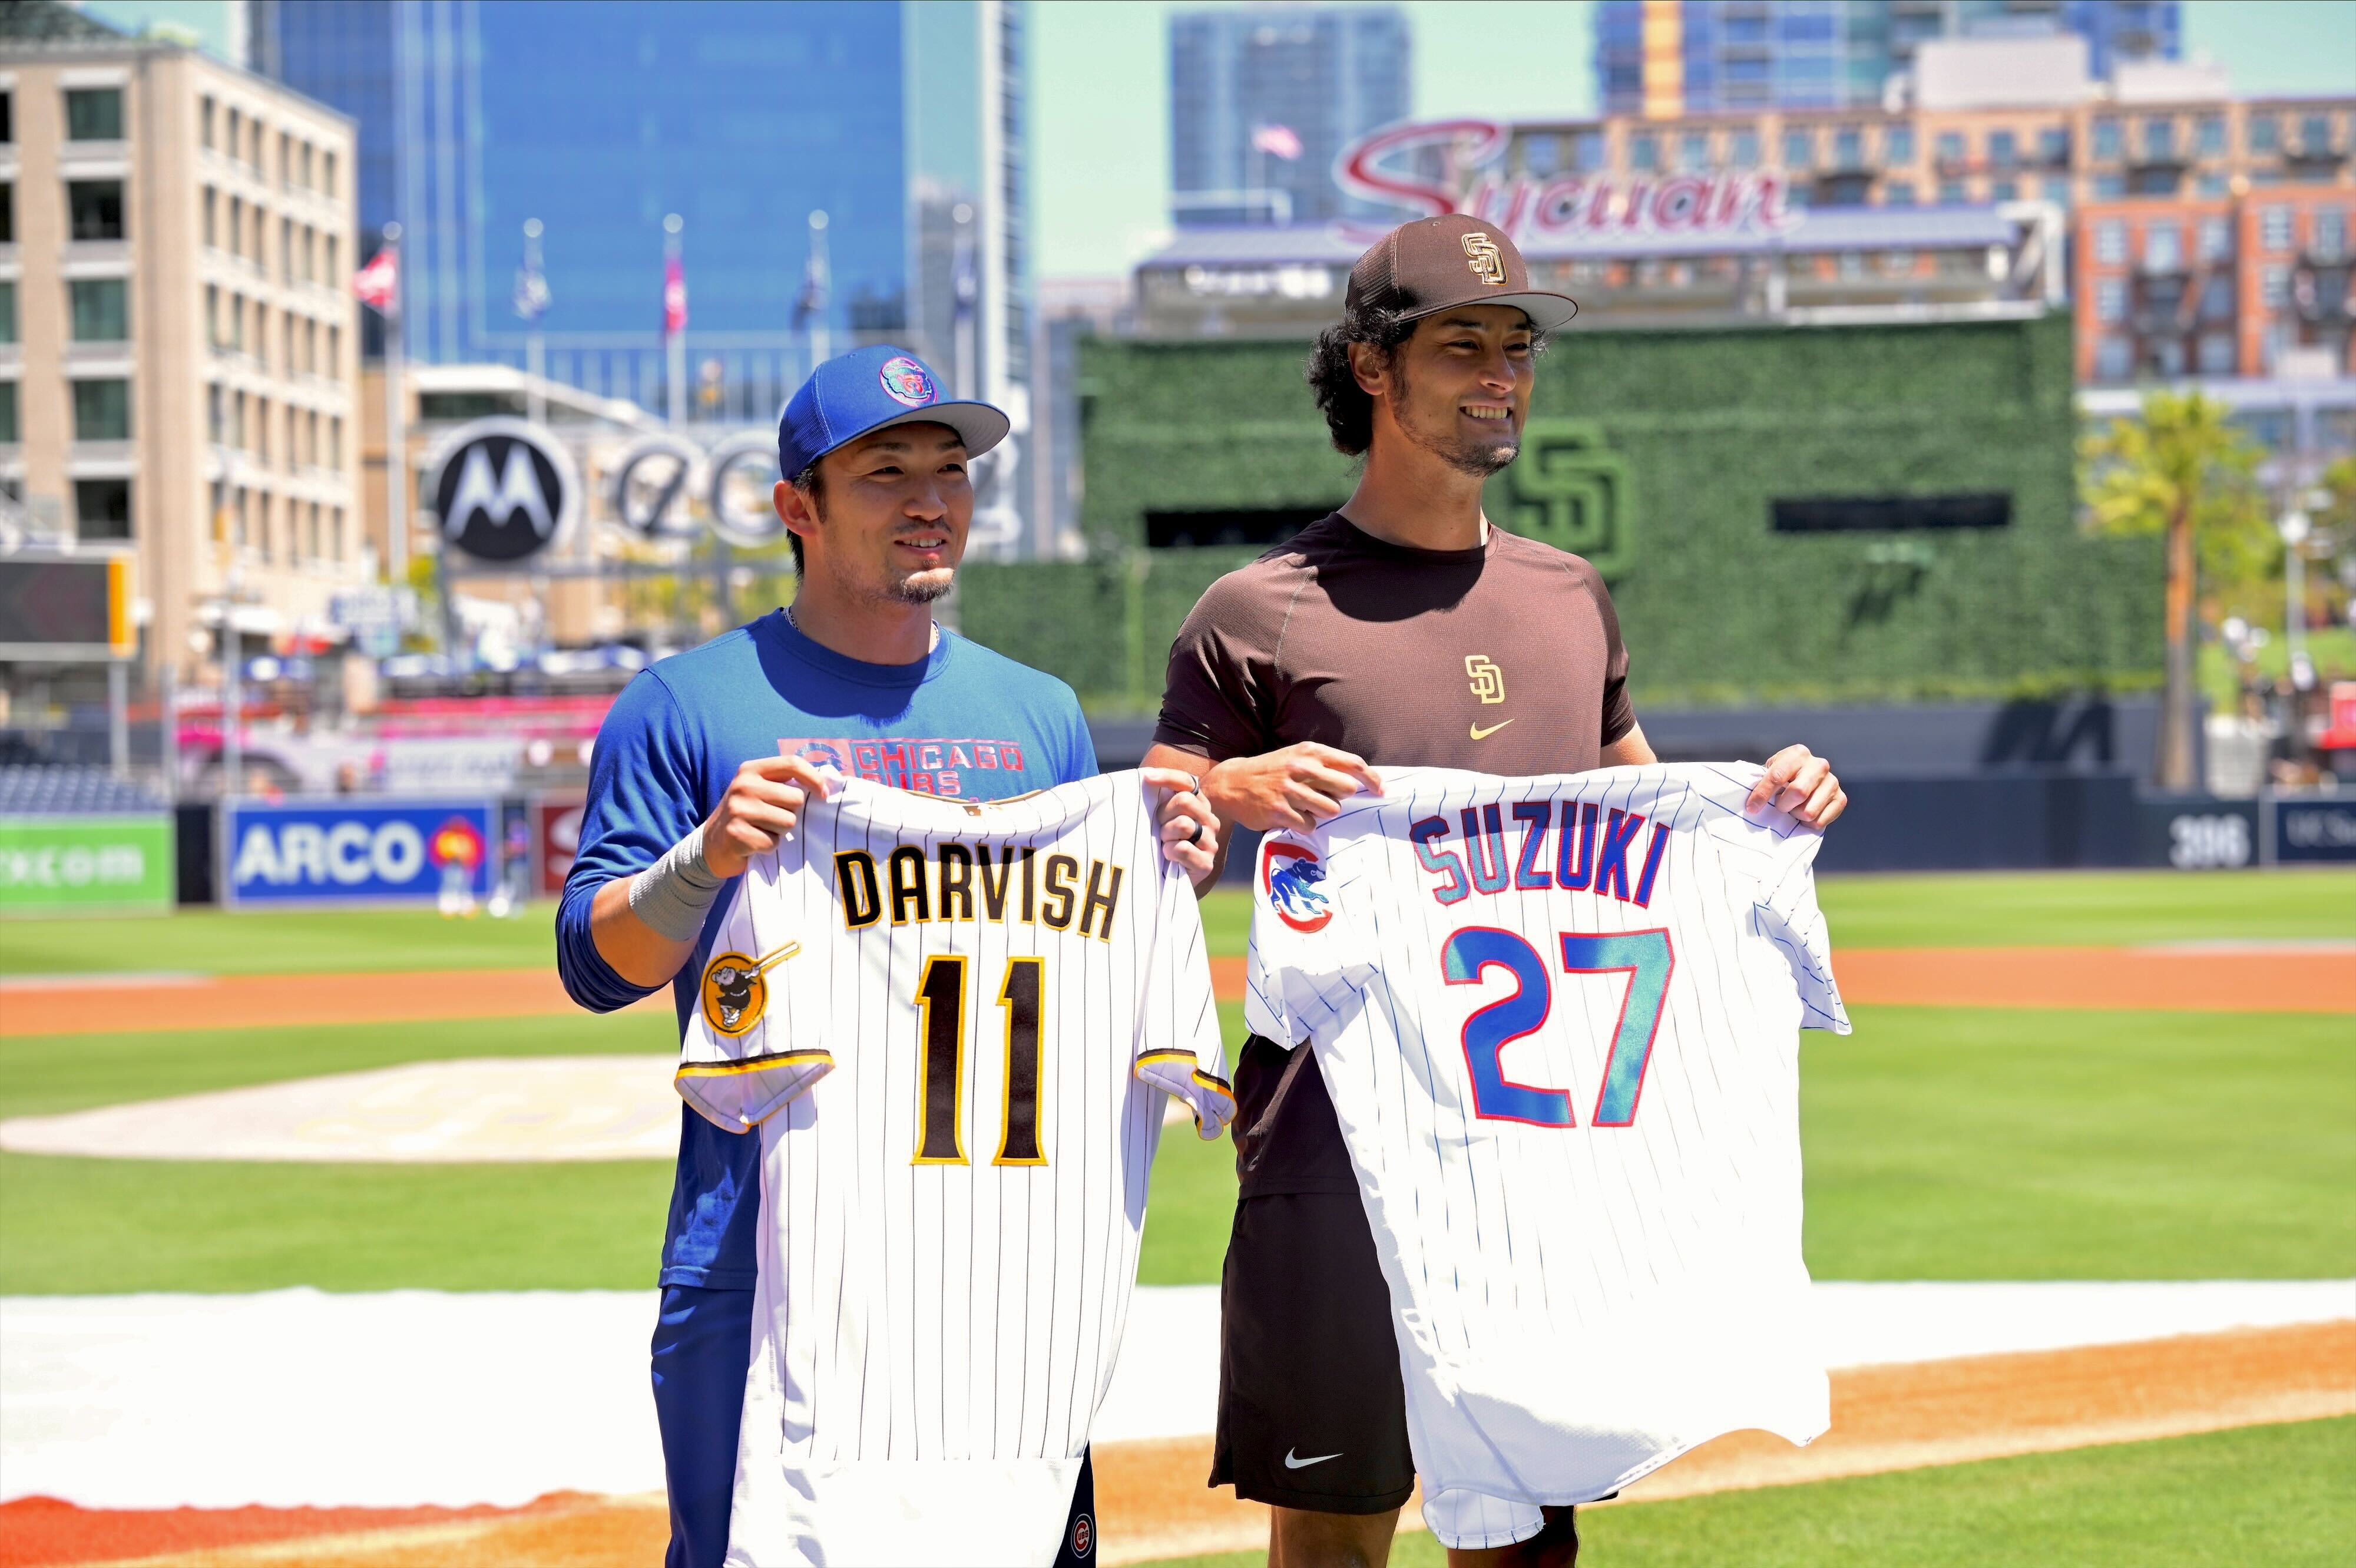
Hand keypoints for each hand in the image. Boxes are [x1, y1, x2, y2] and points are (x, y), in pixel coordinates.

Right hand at [702, 755, 833, 877]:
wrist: (712, 843)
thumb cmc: (746, 814)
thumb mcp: (759, 789)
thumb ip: (785, 782)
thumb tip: (826, 784)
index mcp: (751, 769)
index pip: (792, 763)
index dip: (814, 778)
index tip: (823, 794)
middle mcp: (743, 785)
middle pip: (795, 799)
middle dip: (791, 813)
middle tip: (771, 818)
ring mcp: (738, 809)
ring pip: (788, 823)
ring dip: (780, 832)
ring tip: (761, 829)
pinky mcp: (737, 833)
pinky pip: (774, 843)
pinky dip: (769, 847)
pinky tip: (753, 842)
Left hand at [1142, 766, 1219, 879]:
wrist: (1165, 882)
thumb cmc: (1160, 845)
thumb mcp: (1158, 818)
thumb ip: (1159, 798)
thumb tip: (1147, 776)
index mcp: (1200, 806)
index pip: (1188, 782)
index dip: (1167, 777)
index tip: (1146, 778)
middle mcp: (1210, 821)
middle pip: (1184, 800)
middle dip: (1163, 814)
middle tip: (1159, 829)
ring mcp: (1211, 843)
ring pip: (1183, 824)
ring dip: (1165, 835)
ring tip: (1164, 845)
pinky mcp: (1207, 864)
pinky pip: (1182, 848)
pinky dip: (1169, 852)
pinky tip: (1169, 858)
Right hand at [1204, 742, 1381, 833]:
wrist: (1233, 783)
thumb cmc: (1274, 771)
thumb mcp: (1298, 757)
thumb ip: (1326, 765)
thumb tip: (1361, 781)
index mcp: (1309, 752)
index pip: (1353, 764)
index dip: (1372, 779)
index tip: (1381, 791)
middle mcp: (1301, 768)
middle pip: (1346, 789)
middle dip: (1341, 797)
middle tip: (1325, 798)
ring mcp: (1289, 790)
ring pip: (1330, 810)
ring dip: (1321, 812)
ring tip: (1304, 806)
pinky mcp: (1279, 811)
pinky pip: (1309, 825)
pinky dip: (1304, 824)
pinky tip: (1291, 816)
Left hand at [1748, 745, 1845, 827]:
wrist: (1803, 781)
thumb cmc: (1781, 778)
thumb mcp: (1770, 772)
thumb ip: (1761, 783)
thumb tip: (1752, 806)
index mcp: (1798, 753)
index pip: (1777, 776)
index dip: (1762, 794)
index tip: (1752, 808)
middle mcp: (1819, 764)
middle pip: (1798, 792)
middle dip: (1783, 805)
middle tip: (1780, 806)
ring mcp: (1832, 781)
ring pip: (1809, 811)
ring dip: (1796, 815)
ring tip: (1794, 808)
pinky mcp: (1841, 798)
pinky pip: (1819, 821)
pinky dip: (1808, 824)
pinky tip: (1805, 814)